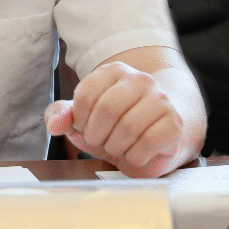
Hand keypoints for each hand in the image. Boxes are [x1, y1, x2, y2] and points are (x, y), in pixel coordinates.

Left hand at [44, 60, 184, 177]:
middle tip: (102, 141)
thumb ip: (62, 116)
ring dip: (116, 147)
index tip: (87, 128)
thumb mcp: (83, 119)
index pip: (86, 94)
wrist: (156, 137)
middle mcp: (140, 79)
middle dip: (98, 135)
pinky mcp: (173, 123)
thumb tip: (54, 124)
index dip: (81, 120)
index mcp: (113, 71)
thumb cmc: (115, 126)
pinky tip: (135, 153)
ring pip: (128, 127)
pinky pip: (148, 143)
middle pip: (107, 109)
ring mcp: (160, 100)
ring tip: (118, 147)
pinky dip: (135, 157)